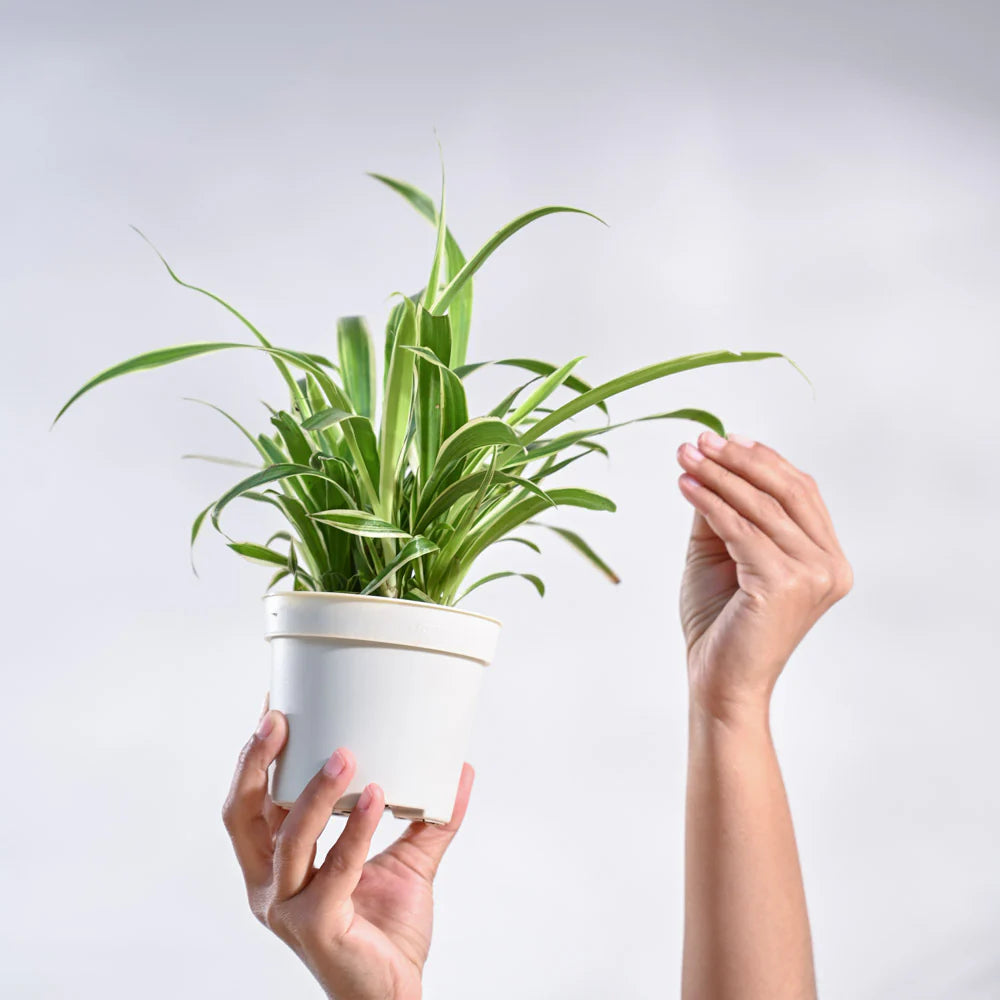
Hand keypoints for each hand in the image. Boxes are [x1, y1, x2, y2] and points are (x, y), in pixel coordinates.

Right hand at [222, 704, 473, 999]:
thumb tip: (459, 768)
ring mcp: (288, 909)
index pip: (252, 801)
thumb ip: (428, 816)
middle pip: (244, 814)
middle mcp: (271, 884)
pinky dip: (355, 830)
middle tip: (282, 719)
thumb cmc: (384, 933)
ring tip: (346, 753)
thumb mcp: (406, 860)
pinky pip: (334, 870)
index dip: (255, 756)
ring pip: (288, 838)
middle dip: (257, 763)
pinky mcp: (317, 928)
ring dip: (314, 790)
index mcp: (278, 864)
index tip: (275, 707)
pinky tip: (375, 797)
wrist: (394, 995)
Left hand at [676, 431, 852, 721]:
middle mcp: (830, 566)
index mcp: (828, 558)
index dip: (763, 460)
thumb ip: (725, 511)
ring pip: (760, 507)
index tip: (724, 437)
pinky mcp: (784, 583)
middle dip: (739, 460)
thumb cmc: (719, 622)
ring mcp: (813, 575)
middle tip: (699, 440)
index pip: (800, 492)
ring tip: (684, 456)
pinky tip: (684, 485)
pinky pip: (740, 529)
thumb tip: (710, 461)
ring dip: (718, 475)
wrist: (718, 681)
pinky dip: (709, 502)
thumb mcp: (722, 553)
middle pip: (786, 492)